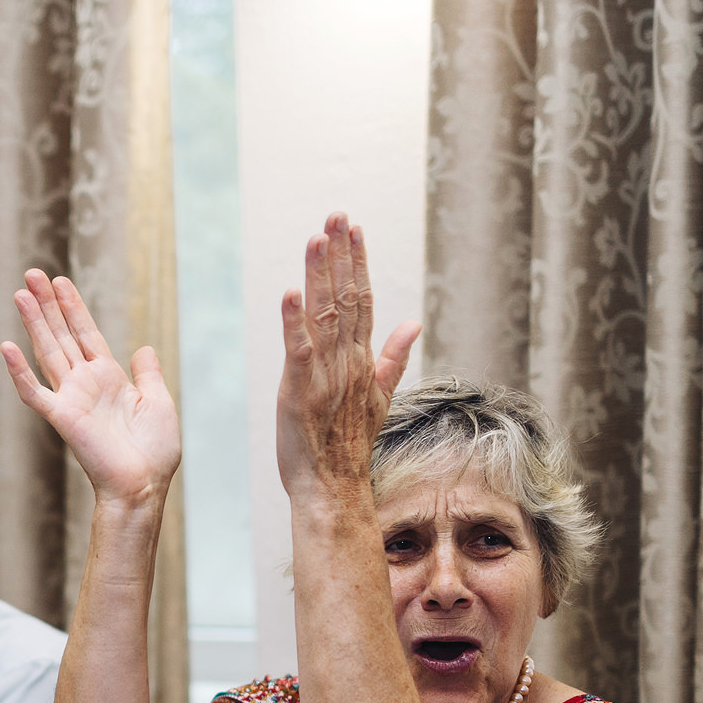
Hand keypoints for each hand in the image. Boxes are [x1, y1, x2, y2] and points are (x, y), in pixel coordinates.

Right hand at [0, 270, 180, 508]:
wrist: (143, 485)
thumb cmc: (154, 452)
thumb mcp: (159, 403)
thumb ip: (149, 375)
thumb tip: (144, 349)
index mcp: (109, 378)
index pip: (86, 334)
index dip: (73, 307)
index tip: (61, 282)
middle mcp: (86, 384)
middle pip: (62, 335)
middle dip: (48, 305)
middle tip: (31, 274)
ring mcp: (71, 399)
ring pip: (47, 352)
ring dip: (34, 323)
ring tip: (20, 294)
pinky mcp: (61, 418)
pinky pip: (35, 392)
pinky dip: (20, 372)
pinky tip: (7, 348)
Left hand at [276, 213, 419, 502]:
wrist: (334, 485)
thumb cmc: (348, 444)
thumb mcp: (379, 397)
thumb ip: (393, 357)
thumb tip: (413, 322)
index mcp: (361, 360)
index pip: (362, 301)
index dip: (357, 263)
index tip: (353, 229)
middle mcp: (346, 361)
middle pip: (345, 298)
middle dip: (340, 256)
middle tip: (336, 216)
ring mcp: (325, 375)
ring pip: (324, 315)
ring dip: (320, 276)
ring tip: (318, 238)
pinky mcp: (301, 391)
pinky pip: (299, 350)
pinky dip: (294, 322)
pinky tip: (290, 293)